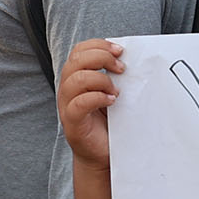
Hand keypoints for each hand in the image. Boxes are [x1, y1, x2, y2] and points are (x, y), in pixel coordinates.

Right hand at [58, 38, 121, 170]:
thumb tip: (132, 57)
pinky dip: (97, 98)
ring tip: (116, 91)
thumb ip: (115, 75)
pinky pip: (79, 103)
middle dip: (101, 57)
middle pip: (76, 60)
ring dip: (101, 80)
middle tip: (121, 68)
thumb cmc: (109, 121)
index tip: (120, 51)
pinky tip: (112, 101)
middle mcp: (67, 88)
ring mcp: (66, 105)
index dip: (98, 45)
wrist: (102, 153)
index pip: (79, 50)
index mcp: (75, 77)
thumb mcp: (112, 92)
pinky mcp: (72, 122)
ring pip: (76, 79)